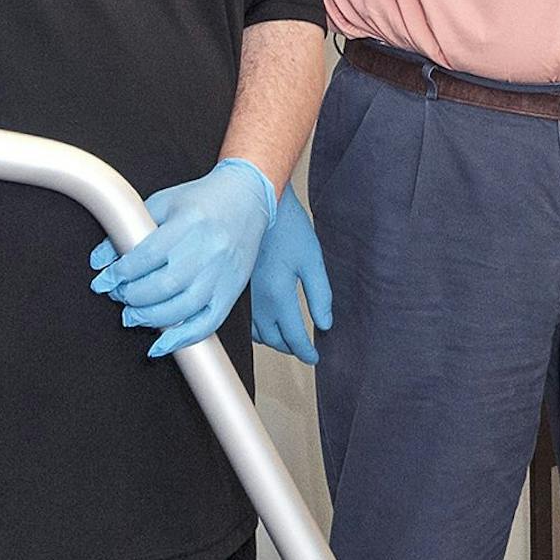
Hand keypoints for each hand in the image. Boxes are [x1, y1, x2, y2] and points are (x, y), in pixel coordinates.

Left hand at [90, 158, 276, 357]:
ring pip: (182, 309)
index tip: (104, 281)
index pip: (146, 257)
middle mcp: (206, 251)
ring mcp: (221, 274)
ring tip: (132, 316)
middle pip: (162, 286)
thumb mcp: (162, 203)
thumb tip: (99, 260)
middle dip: (131, 297)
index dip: (119, 274)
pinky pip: (208, 323)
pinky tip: (162, 344)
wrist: (247, 198)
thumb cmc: (203, 200)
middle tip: (119, 296)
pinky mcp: (231, 291)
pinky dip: (184, 338)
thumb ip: (129, 228)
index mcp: (188, 224)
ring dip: (150, 319)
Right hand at [249, 184, 331, 364]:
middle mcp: (257, 301)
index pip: (293, 337)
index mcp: (279, 295)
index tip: (314, 358)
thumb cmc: (288, 226)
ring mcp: (242, 295)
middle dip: (289, 347)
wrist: (258, 201)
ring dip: (271, 339)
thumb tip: (324, 324)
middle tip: (302, 348)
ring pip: (255, 333)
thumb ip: (320, 295)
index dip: (305, 352)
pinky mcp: (235, 286)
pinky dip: (255, 327)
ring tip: (286, 337)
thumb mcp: (312, 259)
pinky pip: (243, 319)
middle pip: (273, 339)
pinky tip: (264, 321)